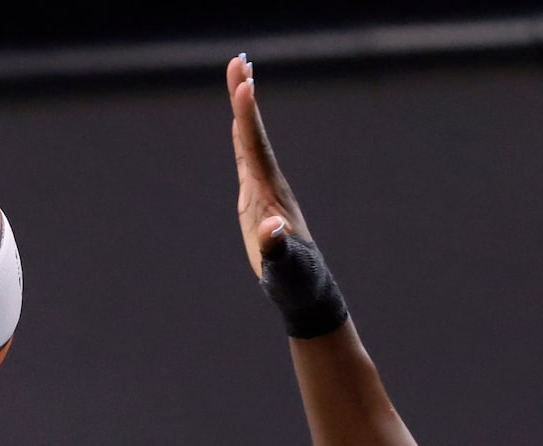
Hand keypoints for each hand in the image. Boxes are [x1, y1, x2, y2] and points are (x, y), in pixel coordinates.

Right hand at [227, 54, 313, 278]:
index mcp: (271, 193)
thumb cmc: (294, 280)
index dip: (247, 116)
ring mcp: (264, 187)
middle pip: (254, 132)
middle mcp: (269, 182)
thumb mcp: (284, 267)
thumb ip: (276, 247)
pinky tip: (237, 122)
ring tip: (239, 73)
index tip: (243, 83)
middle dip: (245, 97)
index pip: (256, 147)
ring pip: (251, 138)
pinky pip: (247, 156)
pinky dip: (241, 134)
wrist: (306, 288)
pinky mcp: (258, 197)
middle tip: (239, 59)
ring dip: (244, 107)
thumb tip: (271, 228)